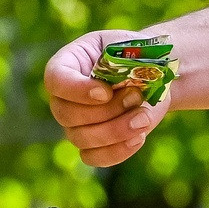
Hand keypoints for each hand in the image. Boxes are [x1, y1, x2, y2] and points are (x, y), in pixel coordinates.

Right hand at [44, 28, 173, 167]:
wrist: (153, 75)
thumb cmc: (136, 55)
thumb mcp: (126, 49)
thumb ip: (116, 63)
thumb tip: (109, 92)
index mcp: (67, 64)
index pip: (55, 80)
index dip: (77, 90)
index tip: (106, 92)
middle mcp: (63, 97)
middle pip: (66, 114)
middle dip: (106, 110)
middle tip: (136, 96)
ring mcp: (74, 124)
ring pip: (81, 138)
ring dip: (116, 130)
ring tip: (144, 117)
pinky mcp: (91, 145)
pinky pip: (93, 158)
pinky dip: (117, 151)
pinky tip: (139, 137)